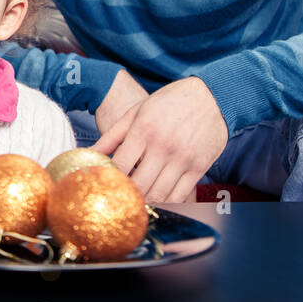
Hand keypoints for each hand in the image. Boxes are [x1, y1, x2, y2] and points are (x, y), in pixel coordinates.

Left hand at [91, 76, 228, 203]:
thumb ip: (112, 136)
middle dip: (126, 197)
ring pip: (159, 195)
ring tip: (134, 205)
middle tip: (117, 202)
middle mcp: (164, 147)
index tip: (103, 188)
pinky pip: (181, 196)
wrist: (212, 96)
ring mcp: (183, 159)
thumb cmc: (168, 102)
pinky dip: (166, 204)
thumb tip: (90, 155)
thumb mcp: (136, 112)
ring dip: (145, 204)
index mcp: (144, 131)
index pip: (120, 165)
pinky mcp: (199, 168)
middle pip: (139, 185)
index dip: (109, 181)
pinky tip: (156, 203)